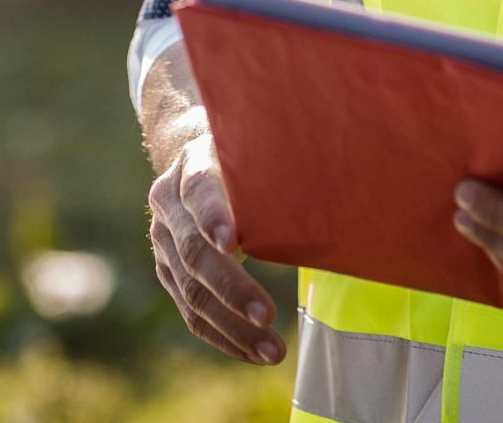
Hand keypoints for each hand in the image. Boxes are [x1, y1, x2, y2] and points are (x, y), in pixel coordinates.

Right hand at [148, 128, 283, 363]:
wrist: (196, 158)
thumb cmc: (248, 155)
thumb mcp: (260, 150)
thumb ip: (283, 171)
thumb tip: (338, 200)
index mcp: (192, 163)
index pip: (199, 189)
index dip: (213, 215)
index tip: (232, 241)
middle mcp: (169, 203)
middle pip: (194, 251)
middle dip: (231, 287)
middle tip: (266, 315)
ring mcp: (164, 240)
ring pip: (191, 290)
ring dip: (231, 325)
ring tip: (272, 351)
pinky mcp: (168, 270)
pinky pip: (190, 311)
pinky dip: (223, 336)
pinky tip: (253, 354)